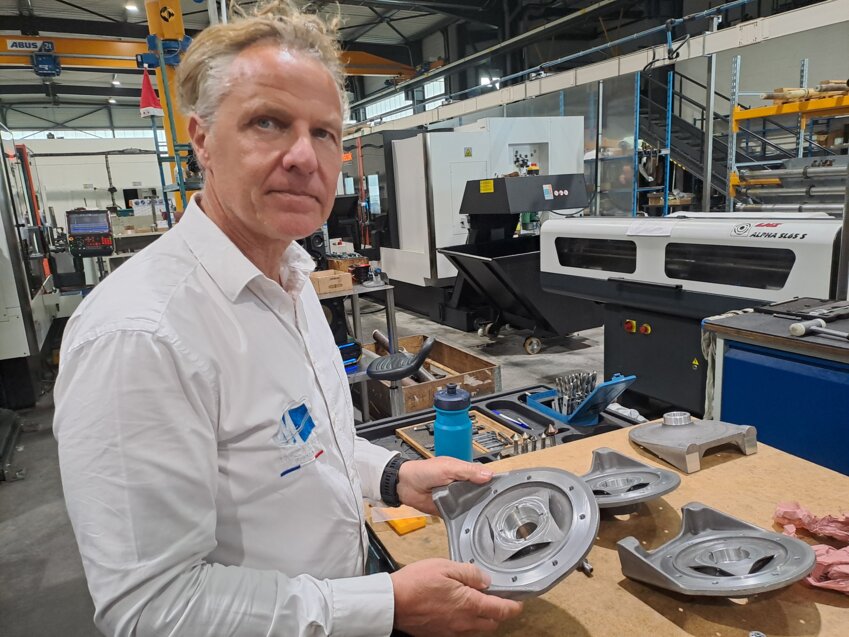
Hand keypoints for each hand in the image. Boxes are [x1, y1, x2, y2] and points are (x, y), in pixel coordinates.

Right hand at [390, 558, 522, 635]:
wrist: (392, 603)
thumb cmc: (416, 583)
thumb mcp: (445, 566)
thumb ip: (470, 573)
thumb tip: (485, 579)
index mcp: (469, 604)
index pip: (502, 610)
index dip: (514, 607)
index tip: (518, 602)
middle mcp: (464, 623)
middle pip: (492, 623)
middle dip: (498, 612)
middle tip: (495, 598)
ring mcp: (452, 631)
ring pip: (477, 629)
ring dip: (482, 618)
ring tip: (475, 601)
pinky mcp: (440, 635)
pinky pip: (461, 632)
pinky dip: (466, 623)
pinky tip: (457, 609)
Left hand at [396, 457, 491, 515]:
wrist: (405, 486)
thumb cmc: (423, 471)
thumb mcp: (448, 467)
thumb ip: (468, 471)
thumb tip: (488, 475)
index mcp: (464, 471)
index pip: (484, 476)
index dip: (494, 482)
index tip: (506, 489)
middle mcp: (462, 485)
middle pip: (481, 493)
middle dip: (487, 499)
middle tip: (498, 506)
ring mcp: (457, 498)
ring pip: (472, 505)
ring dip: (476, 509)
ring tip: (486, 515)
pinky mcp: (450, 510)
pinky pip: (461, 515)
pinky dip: (465, 518)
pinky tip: (472, 521)